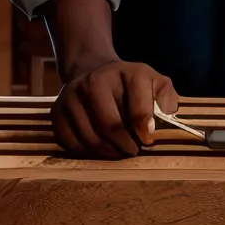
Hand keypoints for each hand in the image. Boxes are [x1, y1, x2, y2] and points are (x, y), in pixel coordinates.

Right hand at [51, 59, 178, 158]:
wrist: (95, 71)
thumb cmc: (131, 85)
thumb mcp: (155, 83)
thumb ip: (167, 98)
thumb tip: (167, 116)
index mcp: (126, 72)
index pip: (139, 109)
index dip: (146, 132)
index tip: (148, 141)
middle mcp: (95, 79)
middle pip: (110, 125)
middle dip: (125, 146)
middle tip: (132, 151)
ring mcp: (72, 94)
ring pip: (90, 138)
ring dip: (107, 152)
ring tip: (117, 152)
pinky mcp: (57, 110)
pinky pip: (69, 143)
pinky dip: (85, 153)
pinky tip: (97, 148)